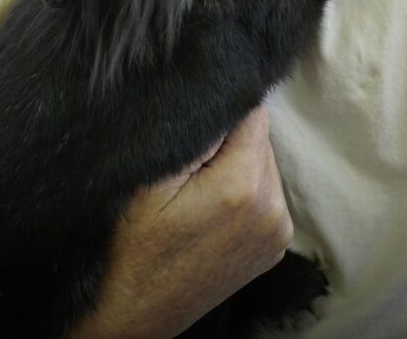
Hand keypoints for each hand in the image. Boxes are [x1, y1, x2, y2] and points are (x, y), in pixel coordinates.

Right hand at [76, 105, 291, 338]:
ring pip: (262, 161)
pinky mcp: (274, 247)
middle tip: (187, 162)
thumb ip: (194, 130)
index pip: (252, 111)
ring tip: (194, 186)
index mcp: (244, 187)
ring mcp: (278, 232)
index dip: (220, 107)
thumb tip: (218, 92)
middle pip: (259, 136)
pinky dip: (242, 187)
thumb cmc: (128, 248)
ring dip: (235, 161)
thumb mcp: (150, 178)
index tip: (193, 123)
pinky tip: (209, 205)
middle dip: (227, 137)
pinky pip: (264, 190)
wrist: (129, 316)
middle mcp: (273, 209)